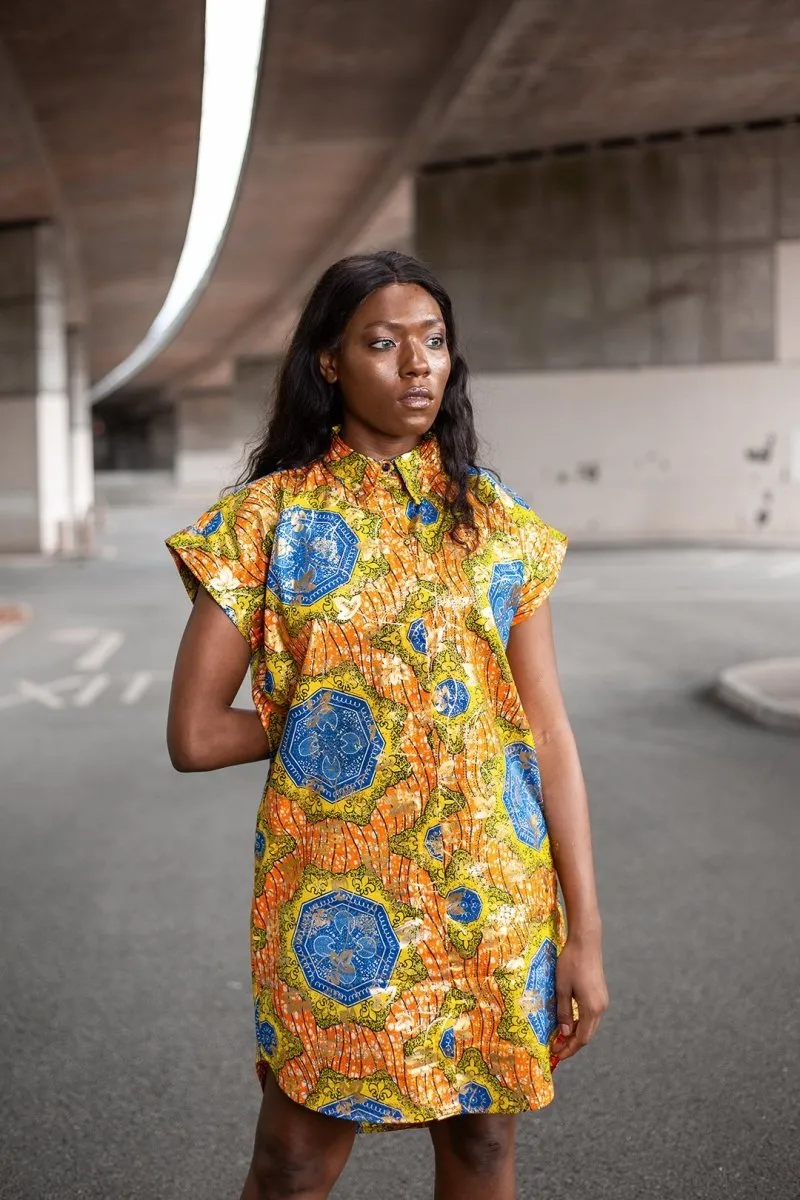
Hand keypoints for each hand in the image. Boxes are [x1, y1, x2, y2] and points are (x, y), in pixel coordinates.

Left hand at [551, 931, 607, 1062]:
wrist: (586, 942)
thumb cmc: (571, 963)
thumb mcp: (561, 988)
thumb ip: (563, 1012)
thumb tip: (563, 1033)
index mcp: (592, 1008)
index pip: (581, 1038)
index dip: (569, 1049)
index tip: (556, 1055)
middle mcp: (601, 1007)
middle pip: (587, 1034)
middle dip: (572, 1044)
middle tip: (555, 1049)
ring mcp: (602, 1000)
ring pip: (589, 1025)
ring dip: (575, 1033)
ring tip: (559, 1037)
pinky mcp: (600, 994)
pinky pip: (590, 1015)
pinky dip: (579, 1022)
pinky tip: (568, 1022)